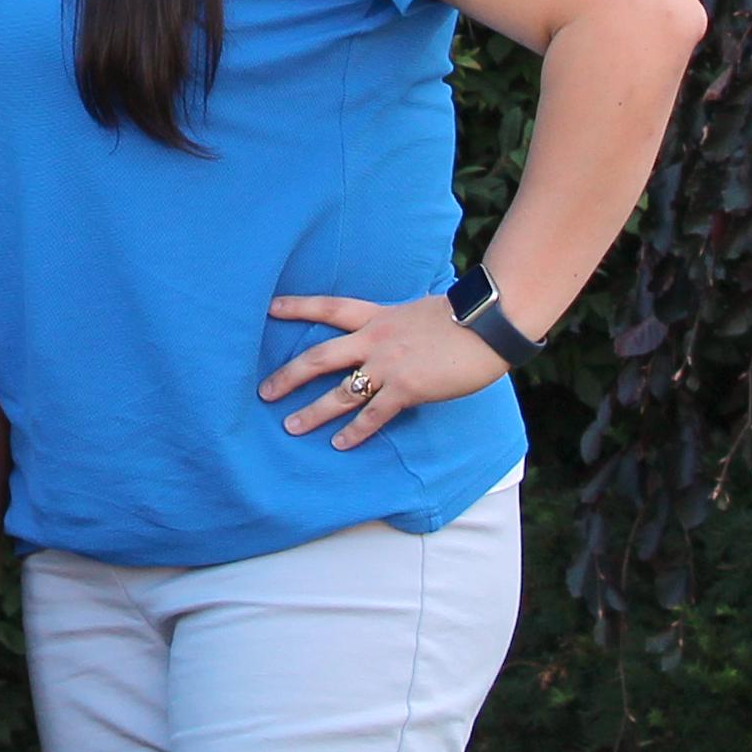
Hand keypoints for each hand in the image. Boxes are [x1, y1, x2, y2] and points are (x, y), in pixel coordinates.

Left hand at [261, 291, 505, 446]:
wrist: (487, 324)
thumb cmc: (462, 315)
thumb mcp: (417, 310)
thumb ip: (397, 323)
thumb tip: (394, 330)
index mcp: (376, 315)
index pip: (328, 307)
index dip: (297, 307)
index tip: (269, 308)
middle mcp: (374, 340)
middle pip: (319, 357)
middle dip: (289, 376)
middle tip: (264, 392)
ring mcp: (388, 366)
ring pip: (340, 393)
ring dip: (314, 412)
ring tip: (291, 426)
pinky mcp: (407, 389)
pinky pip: (374, 415)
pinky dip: (355, 432)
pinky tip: (339, 444)